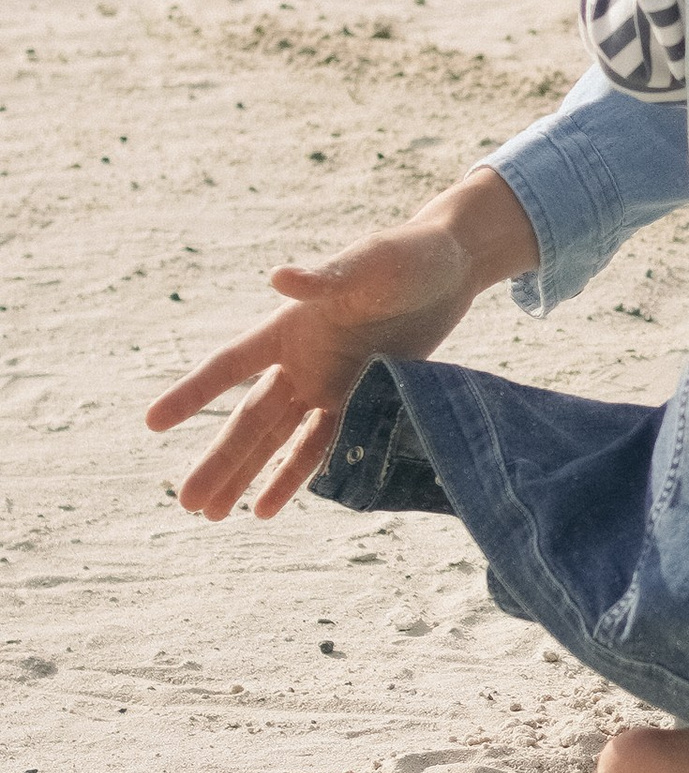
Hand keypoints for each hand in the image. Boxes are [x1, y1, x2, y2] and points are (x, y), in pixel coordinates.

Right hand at [143, 170, 536, 520]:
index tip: (152, 424)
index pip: (229, 366)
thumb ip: (325, 278)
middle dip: (219, 460)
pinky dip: (296, 475)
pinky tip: (267, 508)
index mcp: (289, 328)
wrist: (451, 268)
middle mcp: (302, 362)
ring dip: (247, 476)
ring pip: (279, 441)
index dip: (192, 394)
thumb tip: (279, 278)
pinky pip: (325, 446)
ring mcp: (331, 385)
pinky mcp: (366, 400)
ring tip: (212, 515)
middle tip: (185, 501)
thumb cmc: (403, 256)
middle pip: (250, 419)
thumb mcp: (368, 265)